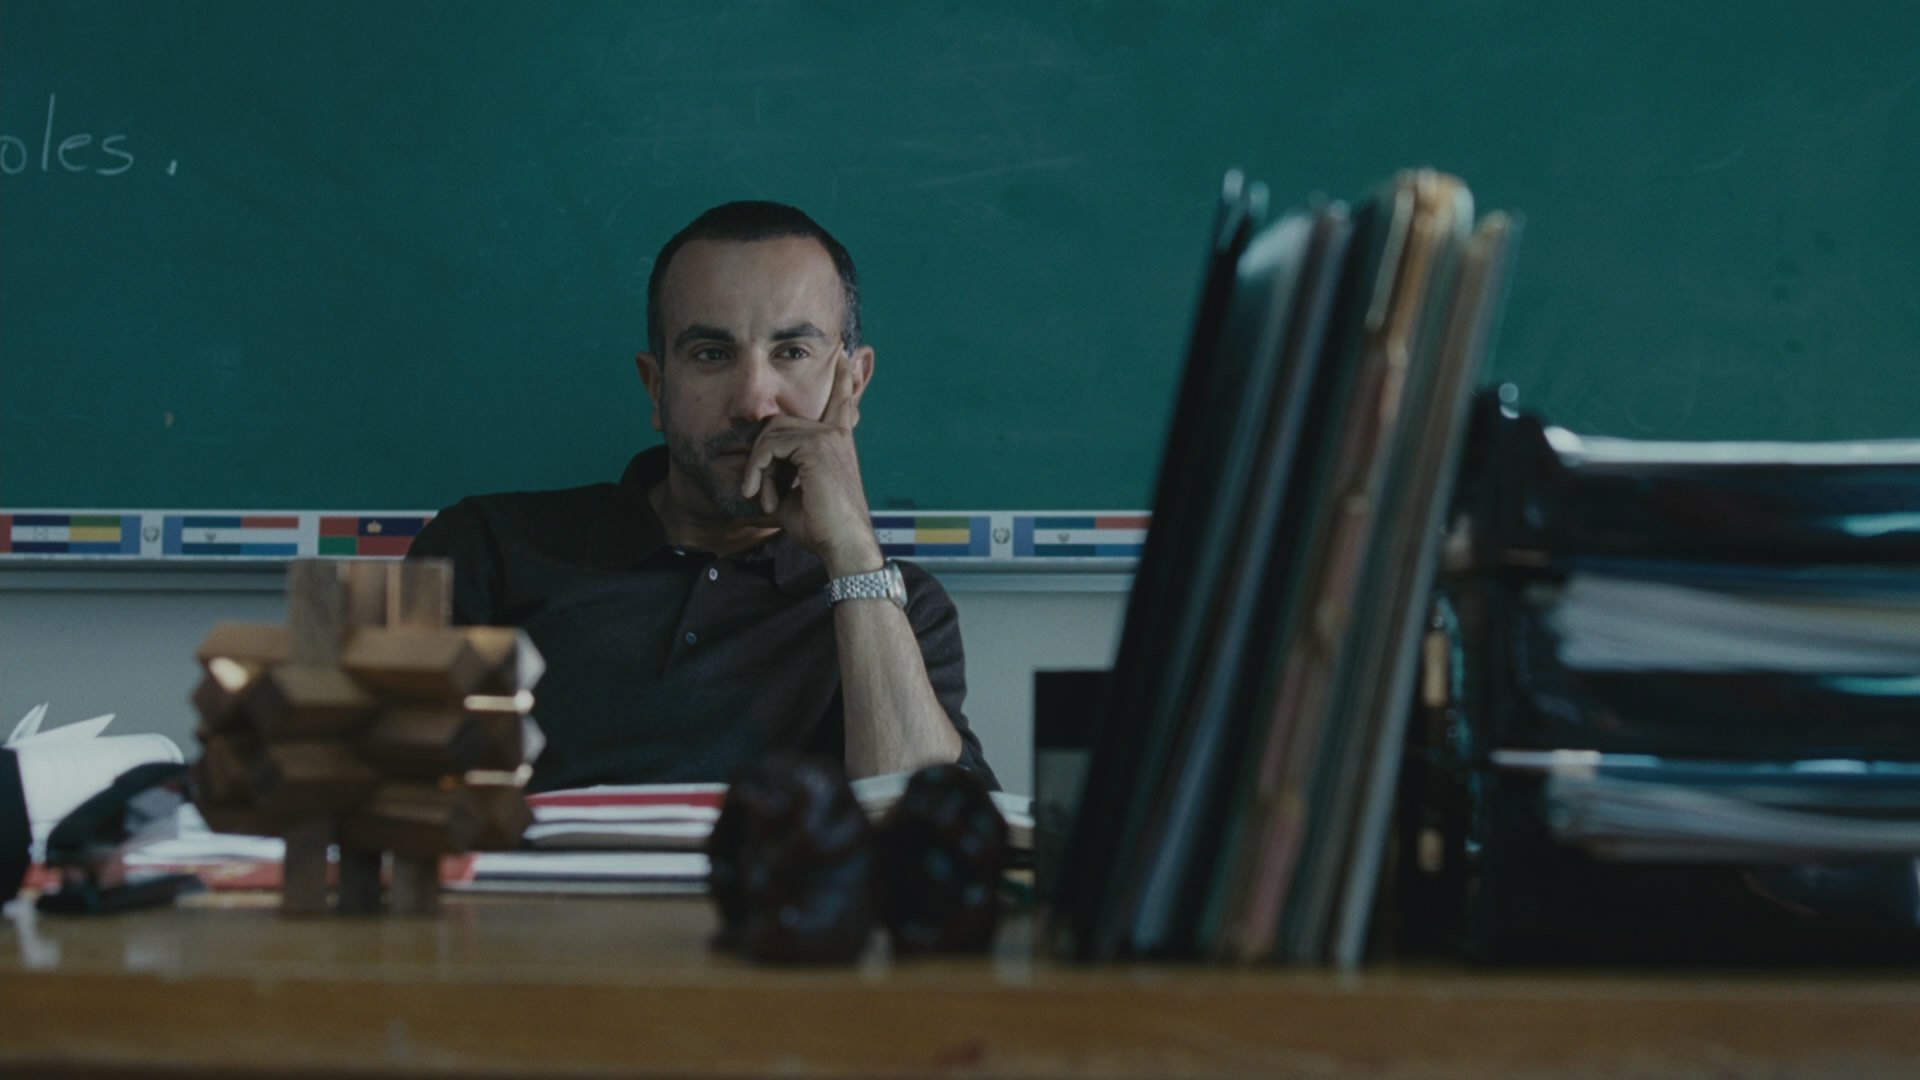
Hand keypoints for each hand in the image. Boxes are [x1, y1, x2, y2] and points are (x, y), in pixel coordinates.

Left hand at [740, 352, 881, 574]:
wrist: (843, 546)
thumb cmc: (821, 529)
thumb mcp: (794, 497)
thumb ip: (780, 474)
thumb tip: (758, 473)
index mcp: (837, 443)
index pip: (841, 402)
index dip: (843, 378)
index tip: (844, 354)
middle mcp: (835, 434)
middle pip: (779, 422)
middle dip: (761, 455)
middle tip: (759, 492)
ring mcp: (827, 437)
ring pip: (771, 432)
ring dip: (759, 468)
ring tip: (763, 498)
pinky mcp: (816, 445)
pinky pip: (770, 445)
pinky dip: (760, 472)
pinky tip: (765, 497)